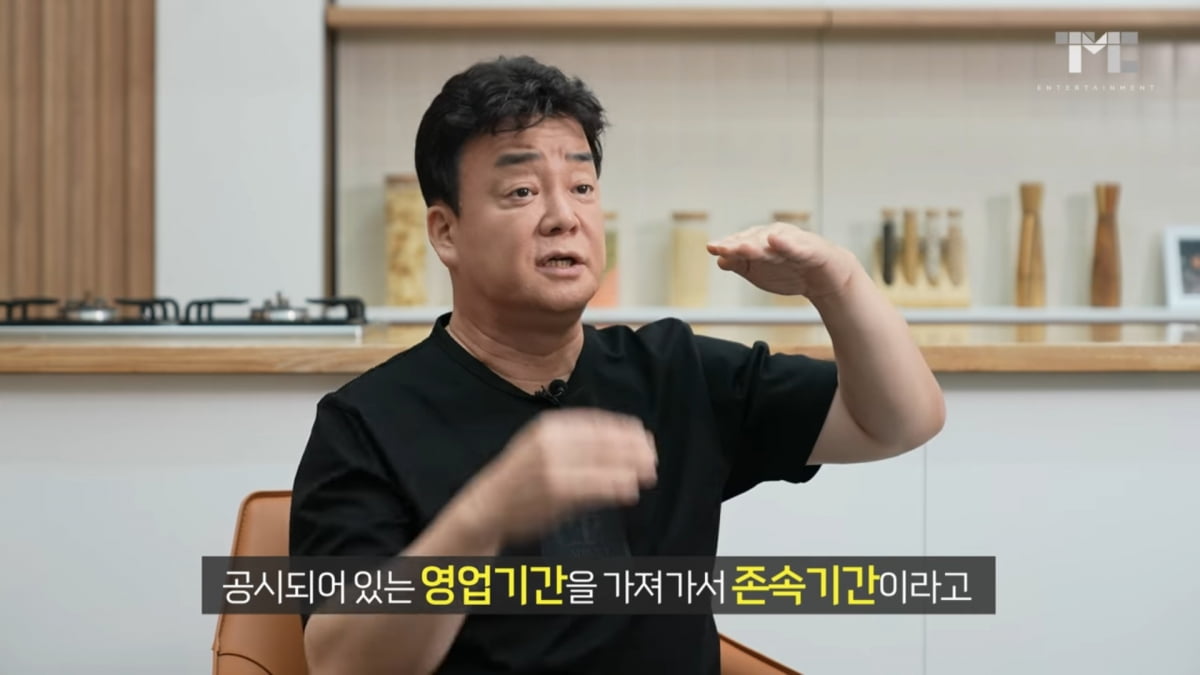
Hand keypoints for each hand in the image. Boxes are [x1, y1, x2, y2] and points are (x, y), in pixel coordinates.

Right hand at [459, 409, 657, 543]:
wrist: (489, 505)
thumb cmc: (522, 478)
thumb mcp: (544, 445)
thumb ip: (578, 440)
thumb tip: (622, 437)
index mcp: (549, 426)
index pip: (597, 422)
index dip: (625, 429)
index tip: (644, 436)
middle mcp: (551, 441)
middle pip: (604, 441)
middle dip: (633, 448)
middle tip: (652, 456)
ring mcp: (553, 466)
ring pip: (603, 462)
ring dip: (630, 467)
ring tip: (648, 473)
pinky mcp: (556, 490)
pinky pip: (595, 486)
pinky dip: (615, 486)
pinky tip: (629, 489)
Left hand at [706, 222, 859, 299]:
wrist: (824, 277)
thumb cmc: (790, 270)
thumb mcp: (758, 271)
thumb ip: (739, 265)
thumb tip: (719, 260)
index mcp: (760, 240)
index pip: (740, 241)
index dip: (727, 245)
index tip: (712, 248)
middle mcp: (774, 236)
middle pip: (753, 240)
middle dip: (737, 244)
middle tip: (722, 248)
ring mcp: (792, 241)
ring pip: (771, 243)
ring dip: (757, 244)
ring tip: (743, 247)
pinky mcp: (809, 250)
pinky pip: (797, 246)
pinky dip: (786, 244)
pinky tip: (776, 241)